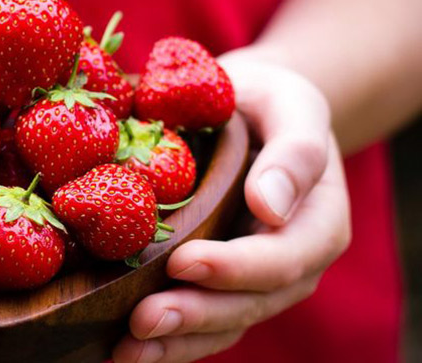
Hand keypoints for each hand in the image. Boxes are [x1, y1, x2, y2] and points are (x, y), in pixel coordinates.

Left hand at [113, 56, 351, 361]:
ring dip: (175, 342)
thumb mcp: (291, 104)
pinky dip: (167, 342)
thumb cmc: (267, 105)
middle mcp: (292, 264)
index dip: (236, 267)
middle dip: (196, 314)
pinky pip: (201, 324)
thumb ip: (295, 150)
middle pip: (250, 303)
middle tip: (143, 319)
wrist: (248, 116)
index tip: (184, 261)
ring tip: (128, 350)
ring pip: (223, 325)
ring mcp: (256, 283)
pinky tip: (126, 349)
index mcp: (317, 221)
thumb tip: (272, 206)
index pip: (283, 257)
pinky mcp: (221, 288)